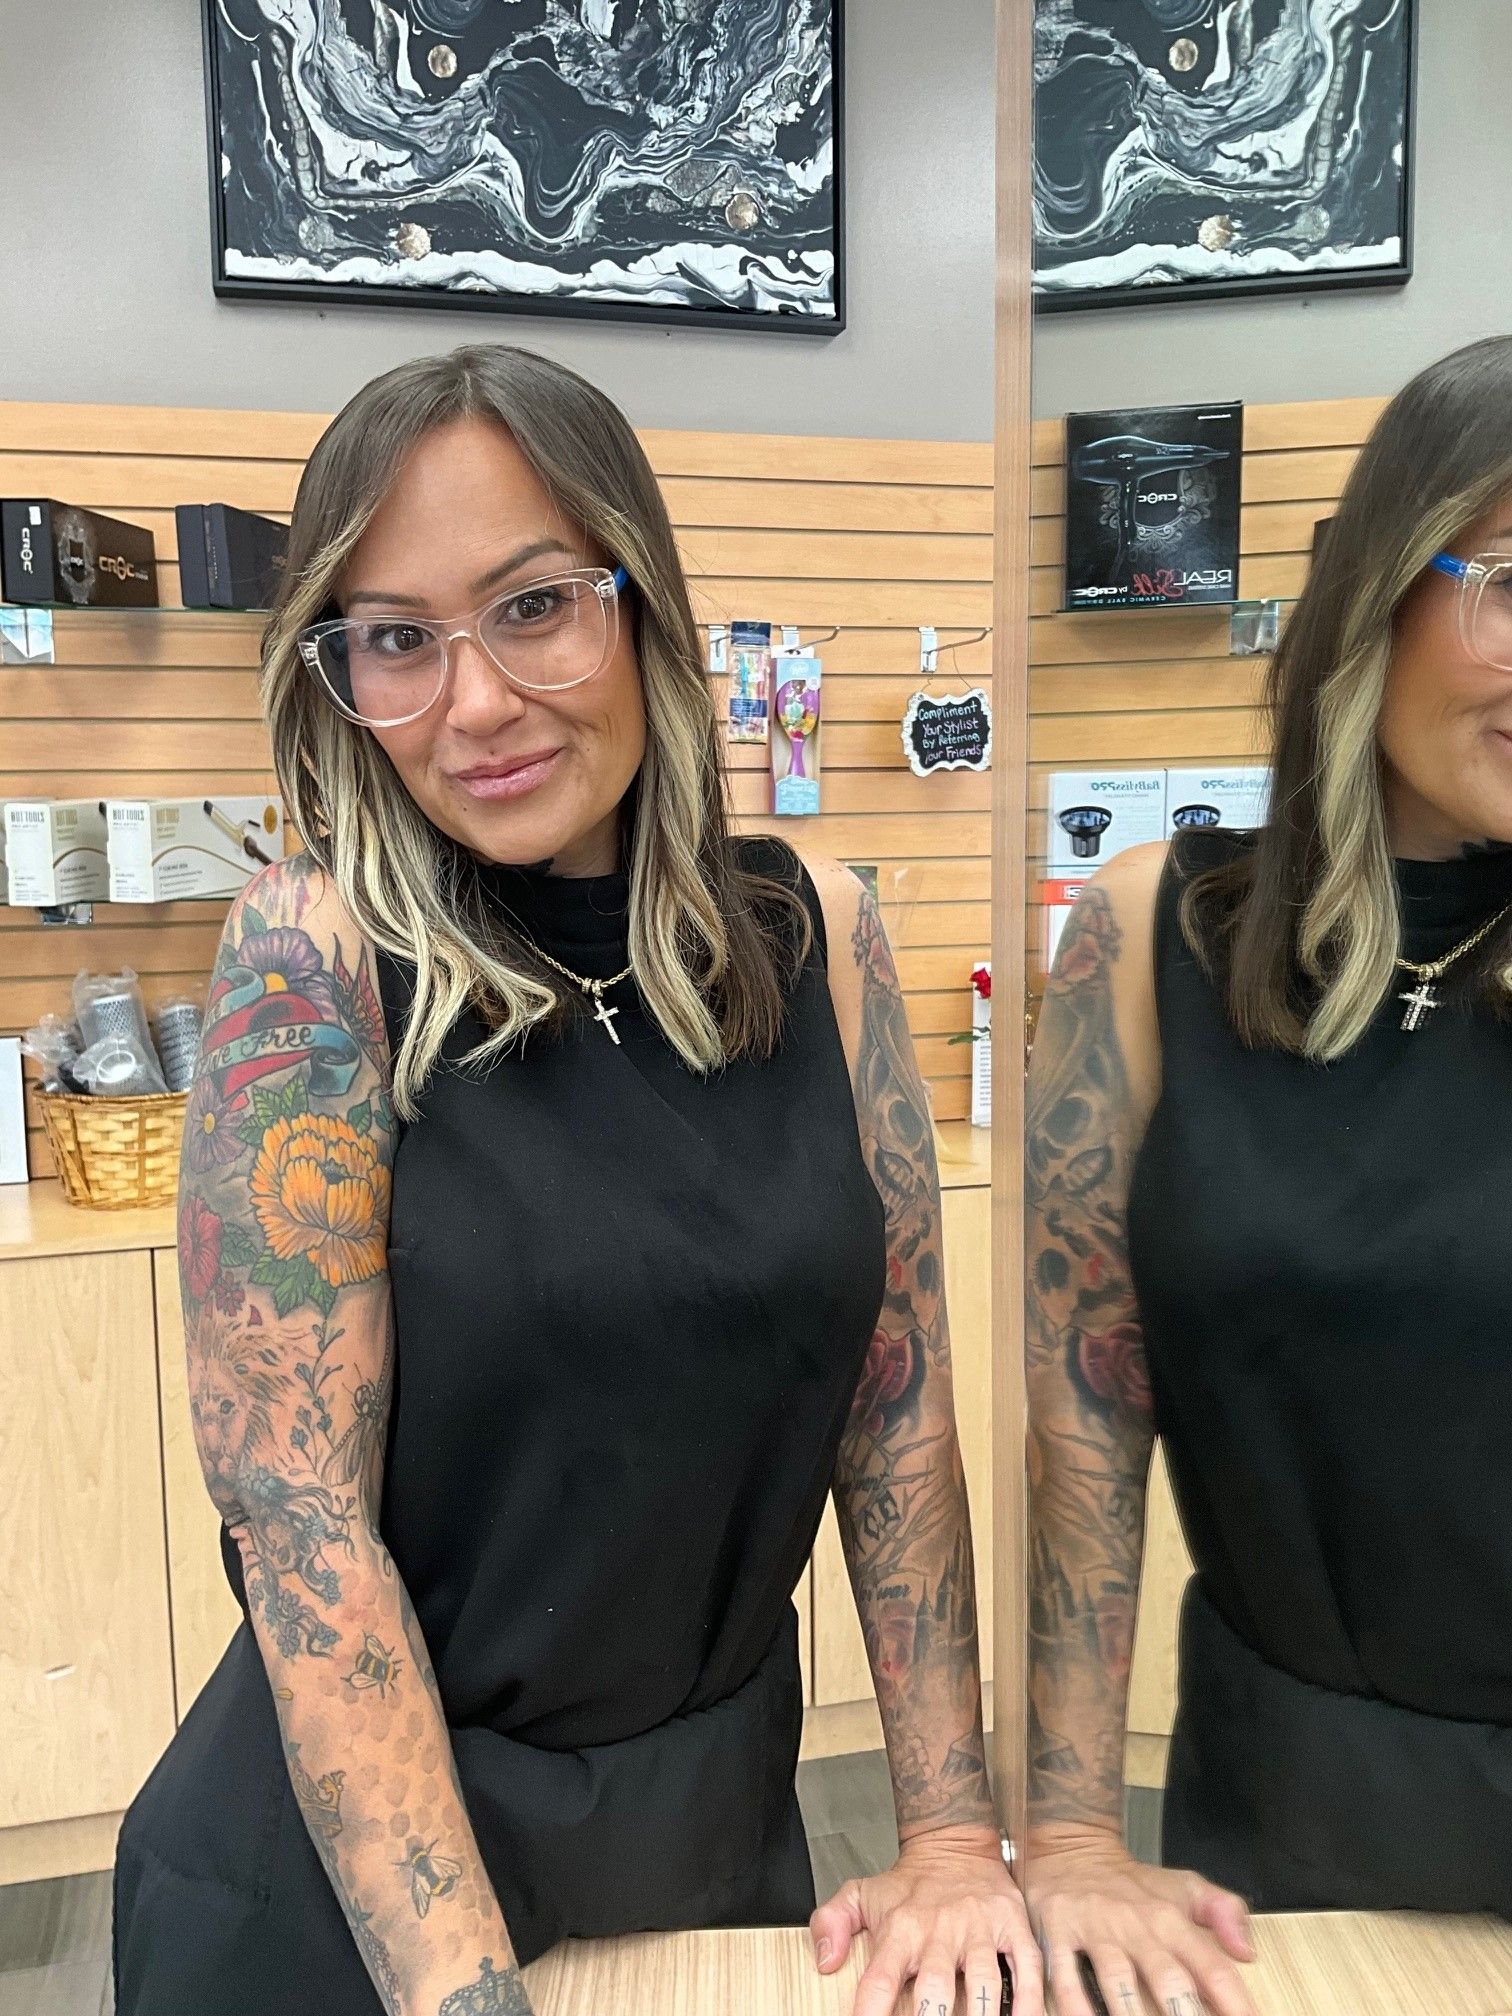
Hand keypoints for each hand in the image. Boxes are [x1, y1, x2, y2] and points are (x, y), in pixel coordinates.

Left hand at [810, 1822, 1043, 2015]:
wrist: (954, 1842)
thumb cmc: (910, 1884)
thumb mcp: (860, 1893)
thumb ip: (832, 1922)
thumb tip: (825, 1961)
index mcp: (901, 1929)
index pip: (878, 1979)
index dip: (870, 2011)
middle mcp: (940, 1931)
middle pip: (936, 1987)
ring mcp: (978, 1929)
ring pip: (984, 1980)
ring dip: (982, 2014)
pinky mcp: (1011, 1925)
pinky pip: (1027, 1967)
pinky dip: (1029, 1999)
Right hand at [1024, 1828, 1254, 2015]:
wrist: (1071, 1847)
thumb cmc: (1132, 1883)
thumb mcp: (1184, 1886)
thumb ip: (1224, 1911)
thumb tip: (1248, 1952)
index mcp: (1170, 1920)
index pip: (1211, 1967)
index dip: (1234, 2003)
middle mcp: (1136, 1927)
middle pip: (1168, 1978)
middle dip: (1185, 2012)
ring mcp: (1096, 1931)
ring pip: (1118, 1980)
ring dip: (1130, 2014)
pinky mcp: (1057, 1933)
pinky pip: (1063, 1975)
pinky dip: (1073, 2003)